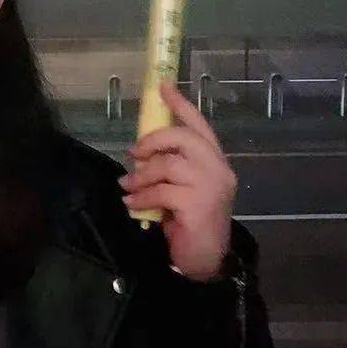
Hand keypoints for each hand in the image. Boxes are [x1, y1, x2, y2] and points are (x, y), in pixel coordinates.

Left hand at [117, 80, 236, 281]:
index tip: (162, 86)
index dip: (181, 104)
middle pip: (182, 137)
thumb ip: (170, 168)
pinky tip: (131, 203)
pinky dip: (141, 195)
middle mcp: (218, 168)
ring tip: (128, 187)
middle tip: (133, 153)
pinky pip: (161, 190)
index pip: (199, 124)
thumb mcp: (180, 188)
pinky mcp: (199, 204)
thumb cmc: (190, 223)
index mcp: (215, 160)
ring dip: (141, 175)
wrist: (205, 261)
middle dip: (153, 140)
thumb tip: (140, 154)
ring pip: (167, 164)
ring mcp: (211, 185)